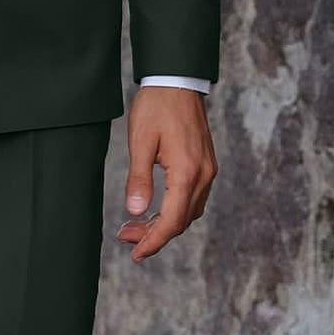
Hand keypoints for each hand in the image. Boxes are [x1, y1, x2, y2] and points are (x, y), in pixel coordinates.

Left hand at [118, 86, 216, 262]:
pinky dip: (174, 210)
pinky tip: (155, 210)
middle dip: (154, 235)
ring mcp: (208, 170)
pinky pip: (193, 198)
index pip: (172, 221)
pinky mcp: (206, 165)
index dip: (154, 241)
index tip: (136, 254)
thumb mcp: (140, 143)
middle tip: (125, 238)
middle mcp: (203, 175)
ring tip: (135, 225)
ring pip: (189, 212)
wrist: (178, 80)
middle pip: (182, 221)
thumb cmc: (156, 107)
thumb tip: (136, 212)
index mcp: (187, 172)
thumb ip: (139, 180)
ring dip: (164, 224)